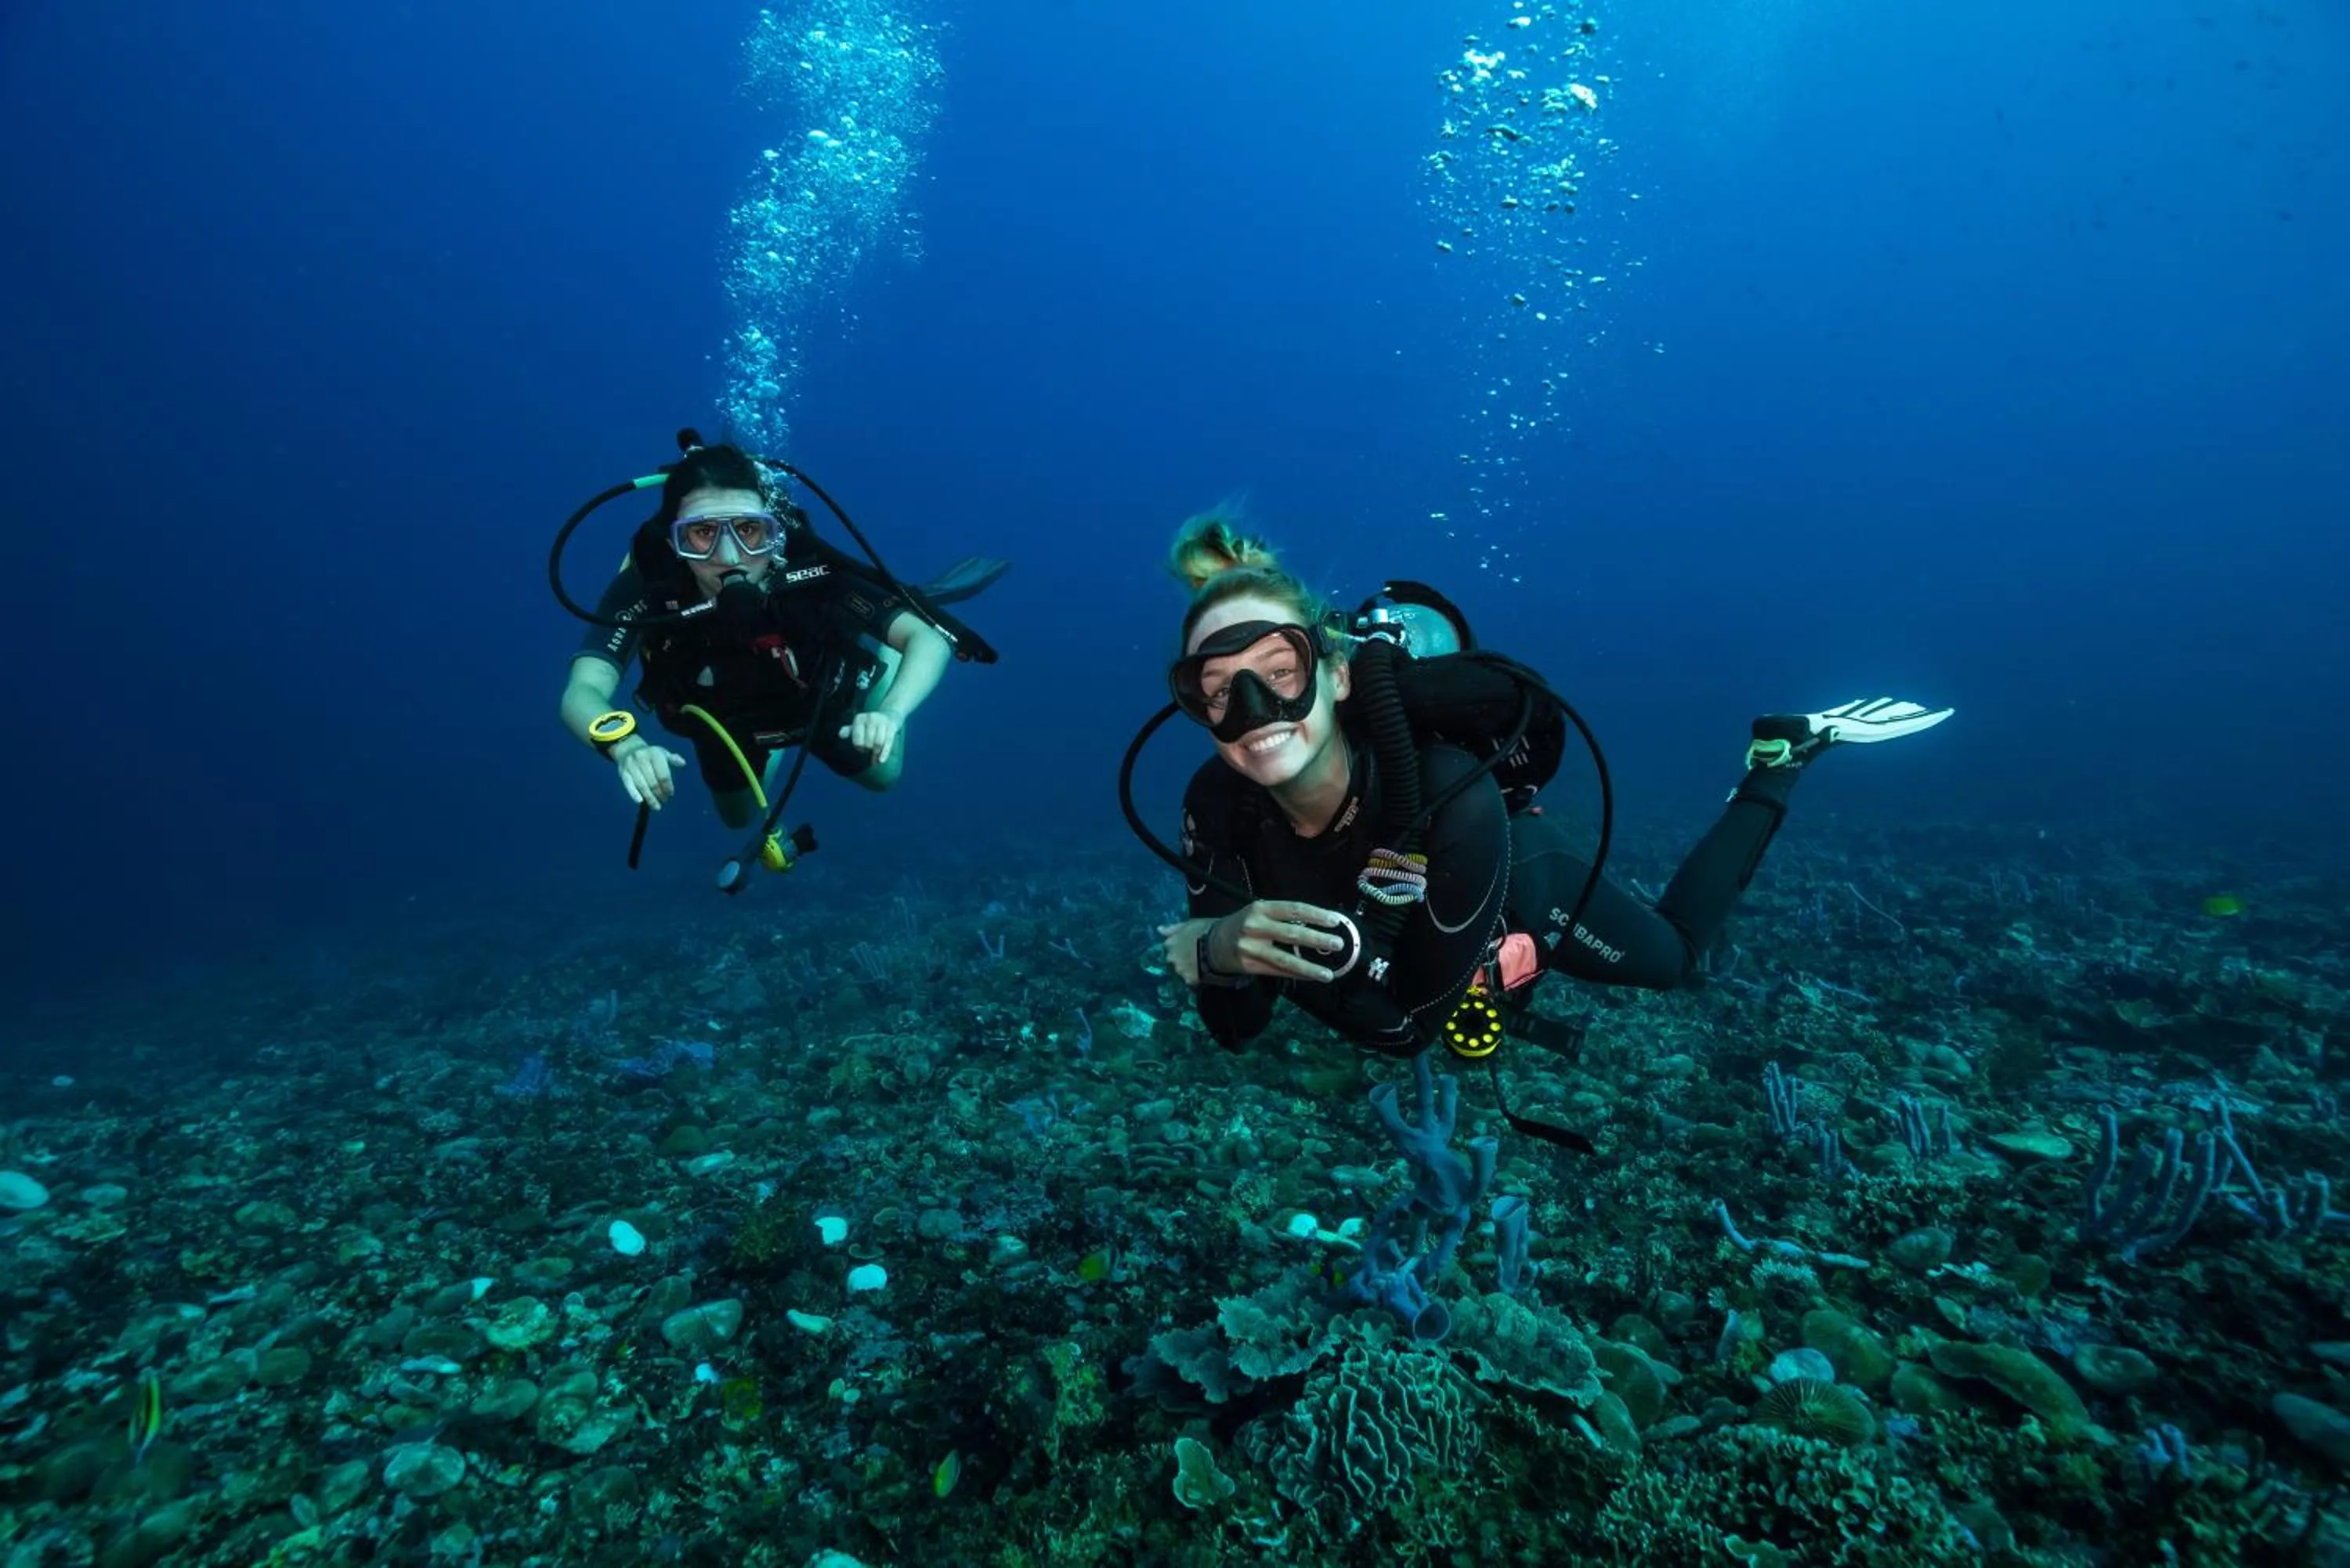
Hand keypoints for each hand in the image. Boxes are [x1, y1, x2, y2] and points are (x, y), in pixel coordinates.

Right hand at [612, 737, 688, 809]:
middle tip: (664, 801)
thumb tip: (683, 763)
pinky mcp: (623, 772)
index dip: (667, 786)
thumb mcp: (662, 753)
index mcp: (654, 753)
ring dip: (650, 798)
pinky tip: (641, 801)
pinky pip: (629, 785)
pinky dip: (634, 794)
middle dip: (659, 794)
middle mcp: (642, 758)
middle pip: (653, 782)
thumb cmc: (650, 754)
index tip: (670, 794)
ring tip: (656, 806)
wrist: (628, 749)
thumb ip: (673, 759)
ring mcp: (631, 765)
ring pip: (642, 786)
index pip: (663, 774)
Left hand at [839, 710, 902, 765]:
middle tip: (868, 750)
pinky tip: (881, 761)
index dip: (858, 746)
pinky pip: (888, 743)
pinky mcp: (891, 727)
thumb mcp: (857, 726)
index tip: (860, 748)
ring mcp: (882, 722)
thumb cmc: (868, 724)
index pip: (857, 739)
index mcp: (859, 719)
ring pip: (878, 743)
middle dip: (868, 749)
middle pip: (868, 742)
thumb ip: (848, 731)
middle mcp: (870, 718)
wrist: (888, 715)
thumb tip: (840, 734)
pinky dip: (884, 753)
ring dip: (876, 751)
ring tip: (875, 753)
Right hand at [1158, 900, 1352, 985]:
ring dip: (1309, 967)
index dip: (1316, 914)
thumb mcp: (1259, 912)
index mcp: (1261, 908)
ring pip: (1285, 959)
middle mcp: (1255, 927)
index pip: (1293, 909)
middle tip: (1338, 943)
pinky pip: (1278, 972)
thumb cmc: (1243, 924)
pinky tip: (1313, 977)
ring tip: (1328, 974)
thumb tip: (1319, 924)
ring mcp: (1251, 948)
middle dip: (1317, 939)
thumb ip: (1284, 917)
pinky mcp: (1249, 966)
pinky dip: (1297, 975)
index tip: (1335, 920)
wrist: (1212, 942)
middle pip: (1291, 934)